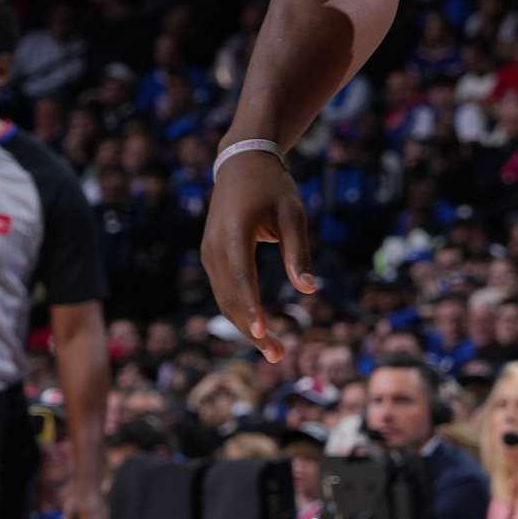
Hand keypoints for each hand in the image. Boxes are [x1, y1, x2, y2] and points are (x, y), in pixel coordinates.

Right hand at [200, 150, 315, 364]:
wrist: (241, 162)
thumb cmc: (273, 188)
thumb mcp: (293, 214)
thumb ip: (298, 252)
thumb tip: (308, 289)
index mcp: (234, 233)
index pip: (241, 278)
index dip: (251, 308)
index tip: (262, 333)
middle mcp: (214, 247)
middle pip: (230, 298)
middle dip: (251, 330)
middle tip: (278, 356)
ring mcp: (209, 253)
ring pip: (224, 300)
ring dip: (244, 327)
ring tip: (273, 351)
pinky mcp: (211, 257)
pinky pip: (224, 292)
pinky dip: (239, 312)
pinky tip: (258, 330)